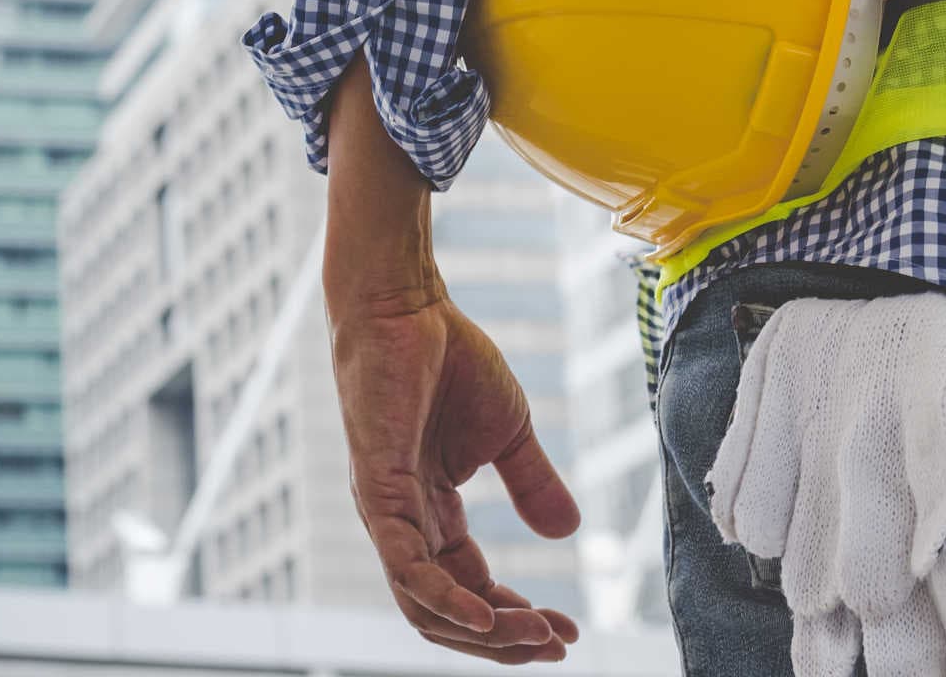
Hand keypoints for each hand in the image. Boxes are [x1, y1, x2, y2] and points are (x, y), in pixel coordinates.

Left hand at [323, 58, 581, 663]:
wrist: (405, 303)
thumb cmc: (446, 357)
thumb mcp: (508, 431)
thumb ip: (531, 483)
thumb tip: (569, 536)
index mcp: (431, 514)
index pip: (470, 590)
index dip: (517, 620)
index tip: (567, 631)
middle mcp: (402, 523)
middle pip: (446, 613)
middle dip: (504, 641)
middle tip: (559, 646)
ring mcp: (385, 509)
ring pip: (425, 602)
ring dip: (484, 631)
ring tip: (535, 637)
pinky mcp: (377, 488)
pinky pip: (405, 564)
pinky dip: (444, 600)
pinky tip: (485, 620)